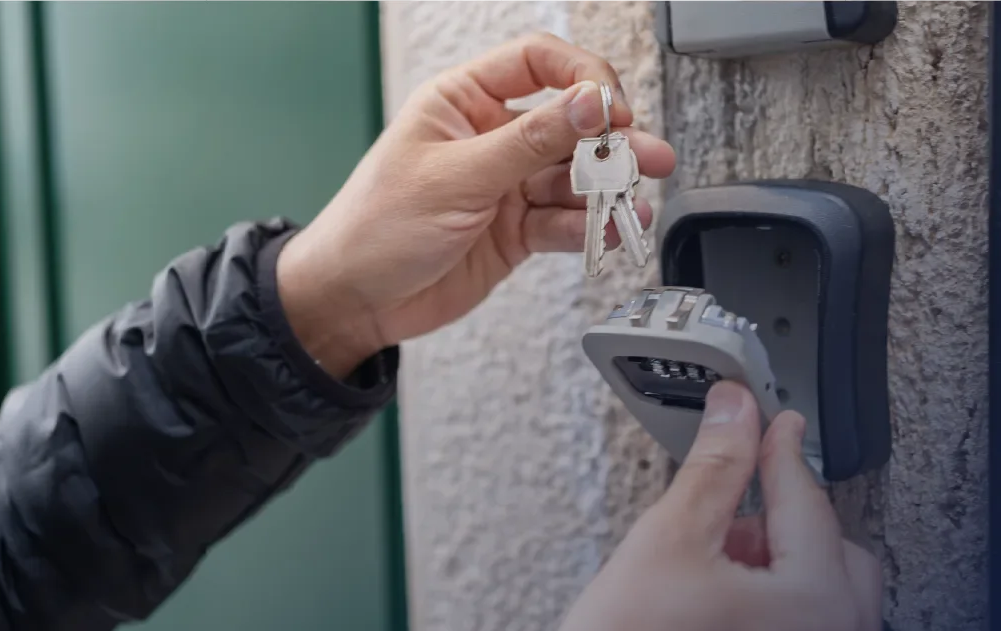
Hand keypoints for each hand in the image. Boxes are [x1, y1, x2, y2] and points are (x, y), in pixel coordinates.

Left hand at [275, 32, 676, 376]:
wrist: (353, 301)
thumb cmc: (375, 227)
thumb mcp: (456, 177)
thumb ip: (528, 142)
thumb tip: (587, 104)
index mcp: (463, 101)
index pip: (538, 63)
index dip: (581, 78)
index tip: (610, 108)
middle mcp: (490, 138)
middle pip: (567, 124)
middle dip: (610, 141)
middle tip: (647, 155)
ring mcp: (506, 186)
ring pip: (572, 178)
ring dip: (606, 190)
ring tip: (632, 203)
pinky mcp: (515, 231)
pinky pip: (563, 222)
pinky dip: (588, 227)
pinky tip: (610, 231)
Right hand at [558, 382, 882, 630]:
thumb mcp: (671, 540)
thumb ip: (714, 466)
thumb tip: (736, 411)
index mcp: (816, 602)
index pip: (805, 497)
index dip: (778, 446)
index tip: (773, 418)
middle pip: (829, 545)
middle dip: (778, 521)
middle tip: (726, 516)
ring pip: (818, 584)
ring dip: (775, 560)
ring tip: (712, 568)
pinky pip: (806, 619)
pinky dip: (773, 595)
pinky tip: (720, 600)